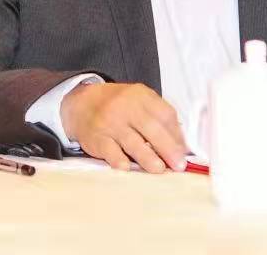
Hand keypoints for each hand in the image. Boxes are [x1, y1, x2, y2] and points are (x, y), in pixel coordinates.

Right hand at [61, 82, 186, 173]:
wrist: (82, 103)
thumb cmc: (118, 105)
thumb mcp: (139, 100)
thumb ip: (158, 117)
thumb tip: (180, 144)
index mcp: (141, 96)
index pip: (165, 114)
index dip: (177, 134)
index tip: (184, 151)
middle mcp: (126, 107)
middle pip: (152, 128)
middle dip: (168, 148)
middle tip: (179, 165)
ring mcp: (111, 123)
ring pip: (133, 142)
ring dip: (148, 158)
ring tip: (160, 170)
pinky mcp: (97, 139)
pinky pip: (111, 152)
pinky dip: (120, 161)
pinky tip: (128, 168)